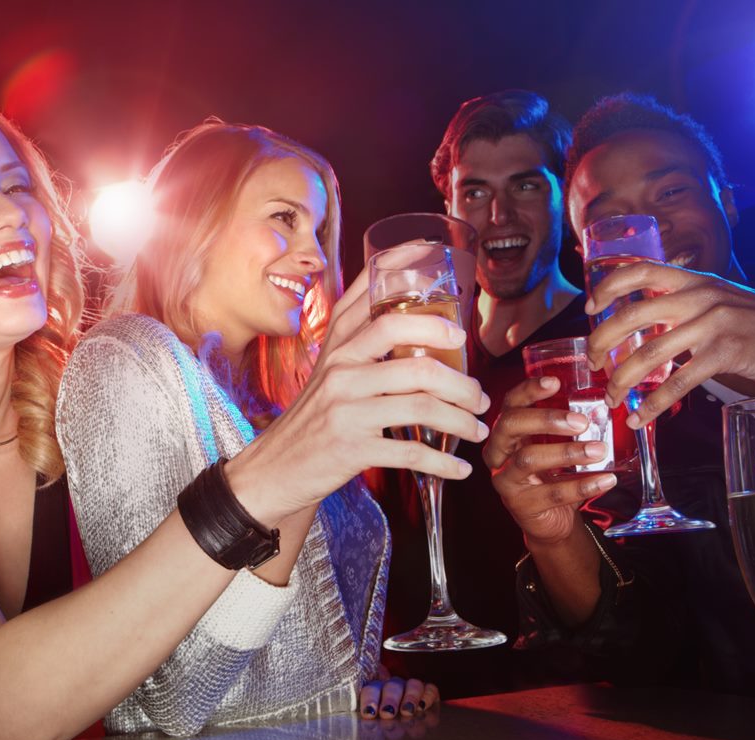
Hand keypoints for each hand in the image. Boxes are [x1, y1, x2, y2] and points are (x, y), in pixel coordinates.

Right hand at [230, 272, 489, 525]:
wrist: (276, 470)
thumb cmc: (315, 419)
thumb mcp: (329, 373)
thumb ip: (360, 345)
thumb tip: (412, 320)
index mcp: (336, 346)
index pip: (368, 296)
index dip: (401, 268)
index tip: (433, 254)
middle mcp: (340, 370)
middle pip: (409, 348)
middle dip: (458, 373)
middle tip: (477, 388)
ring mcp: (346, 409)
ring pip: (421, 404)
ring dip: (461, 419)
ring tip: (475, 427)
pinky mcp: (353, 448)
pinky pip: (411, 453)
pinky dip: (444, 464)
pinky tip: (459, 468)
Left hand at [359, 665, 438, 720]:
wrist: (405, 721)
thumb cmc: (383, 723)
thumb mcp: (373, 721)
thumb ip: (368, 718)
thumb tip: (365, 721)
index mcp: (376, 691)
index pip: (370, 690)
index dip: (370, 700)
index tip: (369, 714)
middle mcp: (394, 687)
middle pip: (393, 687)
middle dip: (390, 700)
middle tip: (388, 714)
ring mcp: (412, 689)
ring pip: (413, 685)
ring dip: (410, 698)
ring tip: (407, 712)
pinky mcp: (429, 694)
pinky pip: (431, 689)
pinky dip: (428, 696)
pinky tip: (423, 707)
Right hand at [483, 376, 617, 544]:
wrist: (550, 521)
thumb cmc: (552, 477)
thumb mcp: (553, 448)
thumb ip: (566, 429)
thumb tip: (600, 408)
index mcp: (505, 434)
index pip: (510, 405)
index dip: (528, 391)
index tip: (555, 382)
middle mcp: (498, 454)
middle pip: (510, 426)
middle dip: (546, 419)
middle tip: (581, 421)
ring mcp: (505, 481)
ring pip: (529, 459)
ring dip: (567, 452)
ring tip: (599, 450)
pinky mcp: (521, 506)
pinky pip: (552, 493)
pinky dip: (583, 485)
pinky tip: (606, 479)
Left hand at [584, 261, 754, 427]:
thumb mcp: (721, 301)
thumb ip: (685, 306)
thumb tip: (642, 325)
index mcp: (696, 280)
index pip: (641, 270)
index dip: (608, 286)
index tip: (589, 308)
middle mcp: (701, 296)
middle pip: (631, 315)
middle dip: (602, 343)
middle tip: (593, 364)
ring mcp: (714, 323)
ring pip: (648, 354)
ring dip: (622, 381)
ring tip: (612, 399)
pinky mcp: (726, 353)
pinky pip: (677, 382)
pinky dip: (654, 405)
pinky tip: (642, 418)